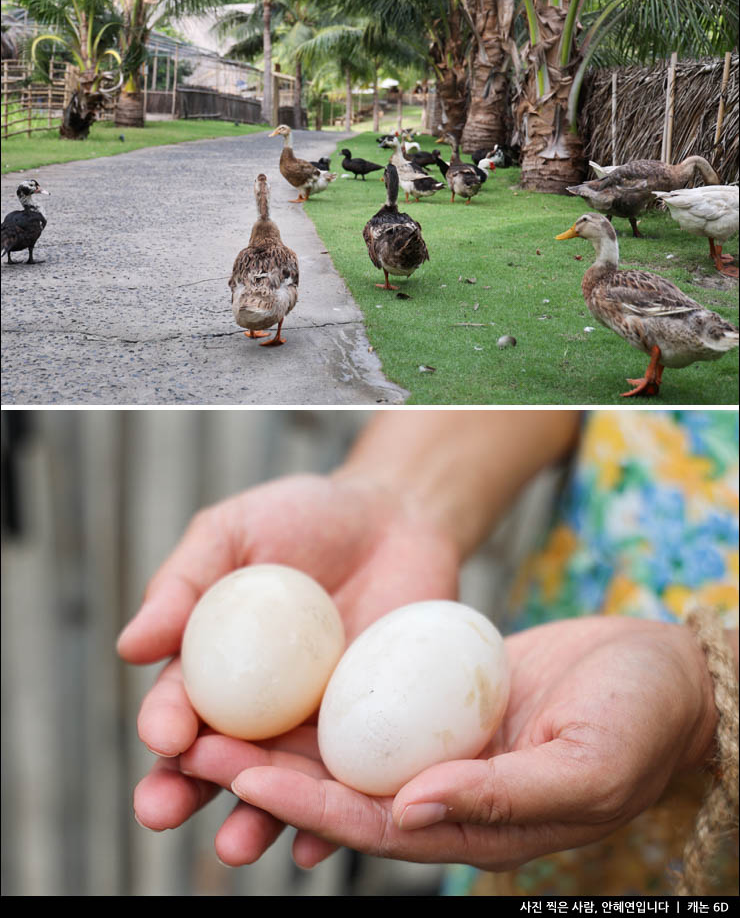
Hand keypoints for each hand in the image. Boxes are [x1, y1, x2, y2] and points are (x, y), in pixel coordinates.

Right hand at [116, 472, 459, 841]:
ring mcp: (314, 724)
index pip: (180, 704)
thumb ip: (183, 583)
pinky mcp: (371, 731)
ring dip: (252, 818)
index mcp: (215, 664)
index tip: (164, 735)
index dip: (165, 723)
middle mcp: (259, 707)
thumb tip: (129, 645)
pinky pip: (350, 781)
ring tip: (238, 843)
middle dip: (186, 791)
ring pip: (278, 784)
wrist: (395, 516)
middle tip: (164, 811)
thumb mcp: (235, 531)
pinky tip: (316, 842)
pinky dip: (331, 815)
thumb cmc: (305, 516)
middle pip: (217, 761)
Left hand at [179, 615, 717, 869]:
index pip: (370, 823)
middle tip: (189, 745)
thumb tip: (406, 809)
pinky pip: (374, 705)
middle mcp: (443, 793)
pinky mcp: (441, 706)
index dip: (304, 801)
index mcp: (471, 825)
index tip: (242, 770)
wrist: (665, 673)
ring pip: (344, 749)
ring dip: (278, 733)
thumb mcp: (584, 763)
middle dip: (263, 771)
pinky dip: (324, 699)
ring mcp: (440, 749)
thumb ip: (500, 796)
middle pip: (338, 789)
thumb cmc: (639, 721)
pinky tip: (280, 677)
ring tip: (209, 713)